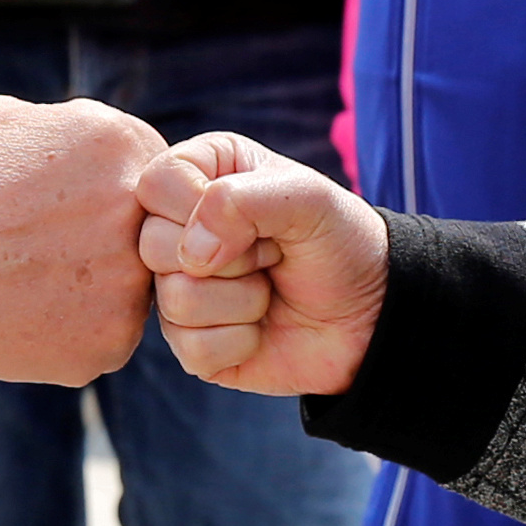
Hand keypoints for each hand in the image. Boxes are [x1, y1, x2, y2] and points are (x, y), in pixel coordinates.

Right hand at [0, 94, 162, 383]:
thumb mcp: (6, 119)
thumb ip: (70, 126)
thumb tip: (95, 143)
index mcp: (119, 144)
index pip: (158, 170)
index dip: (116, 190)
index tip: (76, 205)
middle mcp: (138, 211)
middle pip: (152, 228)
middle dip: (114, 237)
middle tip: (56, 246)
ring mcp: (130, 282)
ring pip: (133, 285)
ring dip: (97, 284)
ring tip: (31, 280)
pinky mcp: (112, 341)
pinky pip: (107, 332)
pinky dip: (74, 328)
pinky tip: (26, 313)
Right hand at [134, 133, 388, 395]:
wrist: (373, 314)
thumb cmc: (339, 242)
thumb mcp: (307, 198)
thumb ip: (241, 200)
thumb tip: (191, 254)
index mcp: (199, 175)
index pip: (155, 185)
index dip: (200, 207)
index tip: (257, 217)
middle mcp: (179, 230)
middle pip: (152, 246)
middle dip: (232, 258)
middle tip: (272, 254)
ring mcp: (179, 288)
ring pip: (174, 301)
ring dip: (243, 301)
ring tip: (270, 288)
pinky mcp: (190, 344)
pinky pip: (191, 349)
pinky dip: (241, 341)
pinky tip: (263, 328)